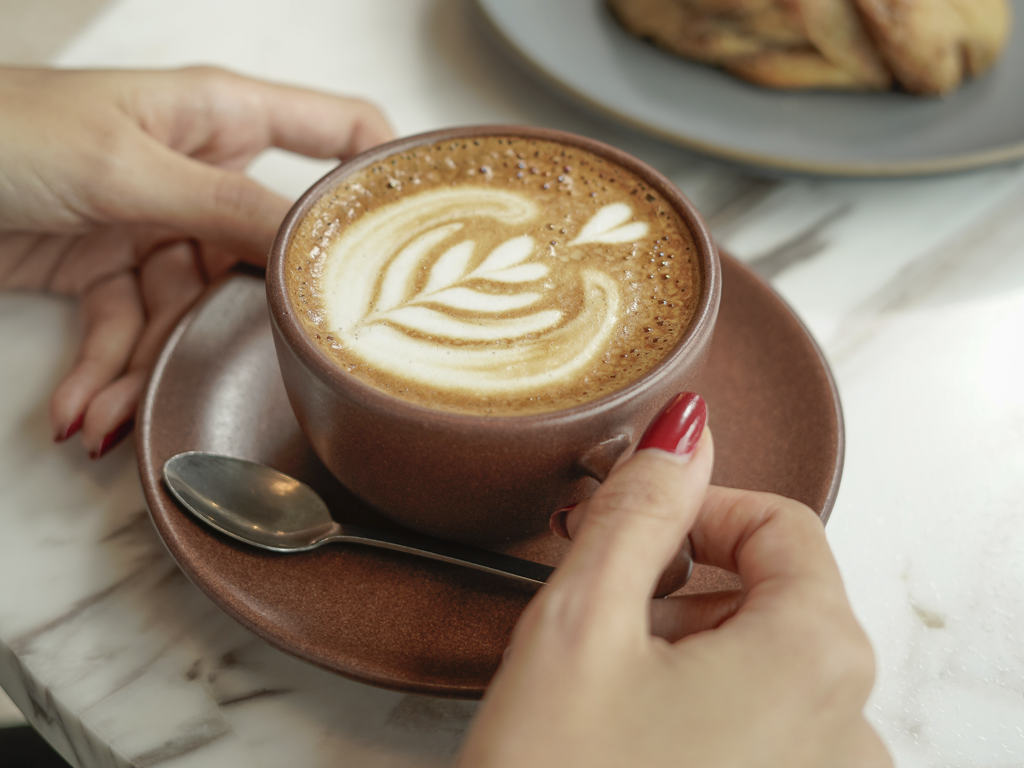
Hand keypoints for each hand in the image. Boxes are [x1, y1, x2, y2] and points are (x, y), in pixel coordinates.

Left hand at [0, 66, 391, 455]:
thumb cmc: (2, 130)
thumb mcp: (128, 167)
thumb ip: (228, 207)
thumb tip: (313, 247)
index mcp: (221, 115)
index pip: (338, 130)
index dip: (381, 176)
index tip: (417, 238)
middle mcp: (202, 169)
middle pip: (266, 254)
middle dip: (247, 321)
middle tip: (264, 372)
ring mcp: (159, 222)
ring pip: (190, 309)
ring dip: (148, 368)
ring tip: (111, 416)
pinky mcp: (113, 268)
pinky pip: (130, 331)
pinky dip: (105, 375)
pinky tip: (83, 412)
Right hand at [459, 393, 890, 767]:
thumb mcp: (581, 623)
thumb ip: (639, 509)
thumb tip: (684, 429)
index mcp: (815, 658)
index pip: (780, 524)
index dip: (696, 508)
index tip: (630, 524)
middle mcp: (849, 727)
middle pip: (780, 592)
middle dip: (688, 575)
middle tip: (603, 588)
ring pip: (772, 660)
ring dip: (695, 638)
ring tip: (612, 664)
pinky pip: (770, 724)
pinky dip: (710, 698)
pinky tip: (640, 724)